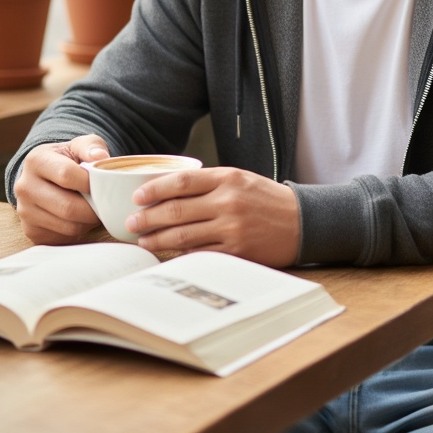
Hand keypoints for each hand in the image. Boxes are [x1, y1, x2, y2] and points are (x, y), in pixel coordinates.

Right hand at [13, 136, 110, 244]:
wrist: (45, 176)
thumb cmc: (68, 159)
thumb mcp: (79, 145)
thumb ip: (91, 146)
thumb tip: (101, 157)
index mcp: (36, 161)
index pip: (67, 175)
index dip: (90, 182)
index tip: (103, 183)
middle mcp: (24, 187)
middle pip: (68, 207)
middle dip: (94, 208)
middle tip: (105, 203)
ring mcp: (25, 211)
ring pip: (68, 227)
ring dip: (88, 222)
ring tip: (94, 209)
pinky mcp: (31, 231)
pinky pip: (63, 238)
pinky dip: (78, 231)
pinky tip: (80, 218)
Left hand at [125, 167, 301, 266]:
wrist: (301, 221)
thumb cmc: (266, 199)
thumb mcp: (241, 179)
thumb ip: (209, 183)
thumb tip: (168, 191)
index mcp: (227, 178)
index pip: (181, 181)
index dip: (154, 190)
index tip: (136, 197)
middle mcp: (228, 202)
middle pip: (176, 210)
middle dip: (148, 218)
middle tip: (130, 223)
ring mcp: (232, 228)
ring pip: (183, 235)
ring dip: (157, 239)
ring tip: (143, 241)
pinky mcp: (237, 251)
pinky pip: (200, 253)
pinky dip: (180, 255)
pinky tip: (167, 254)